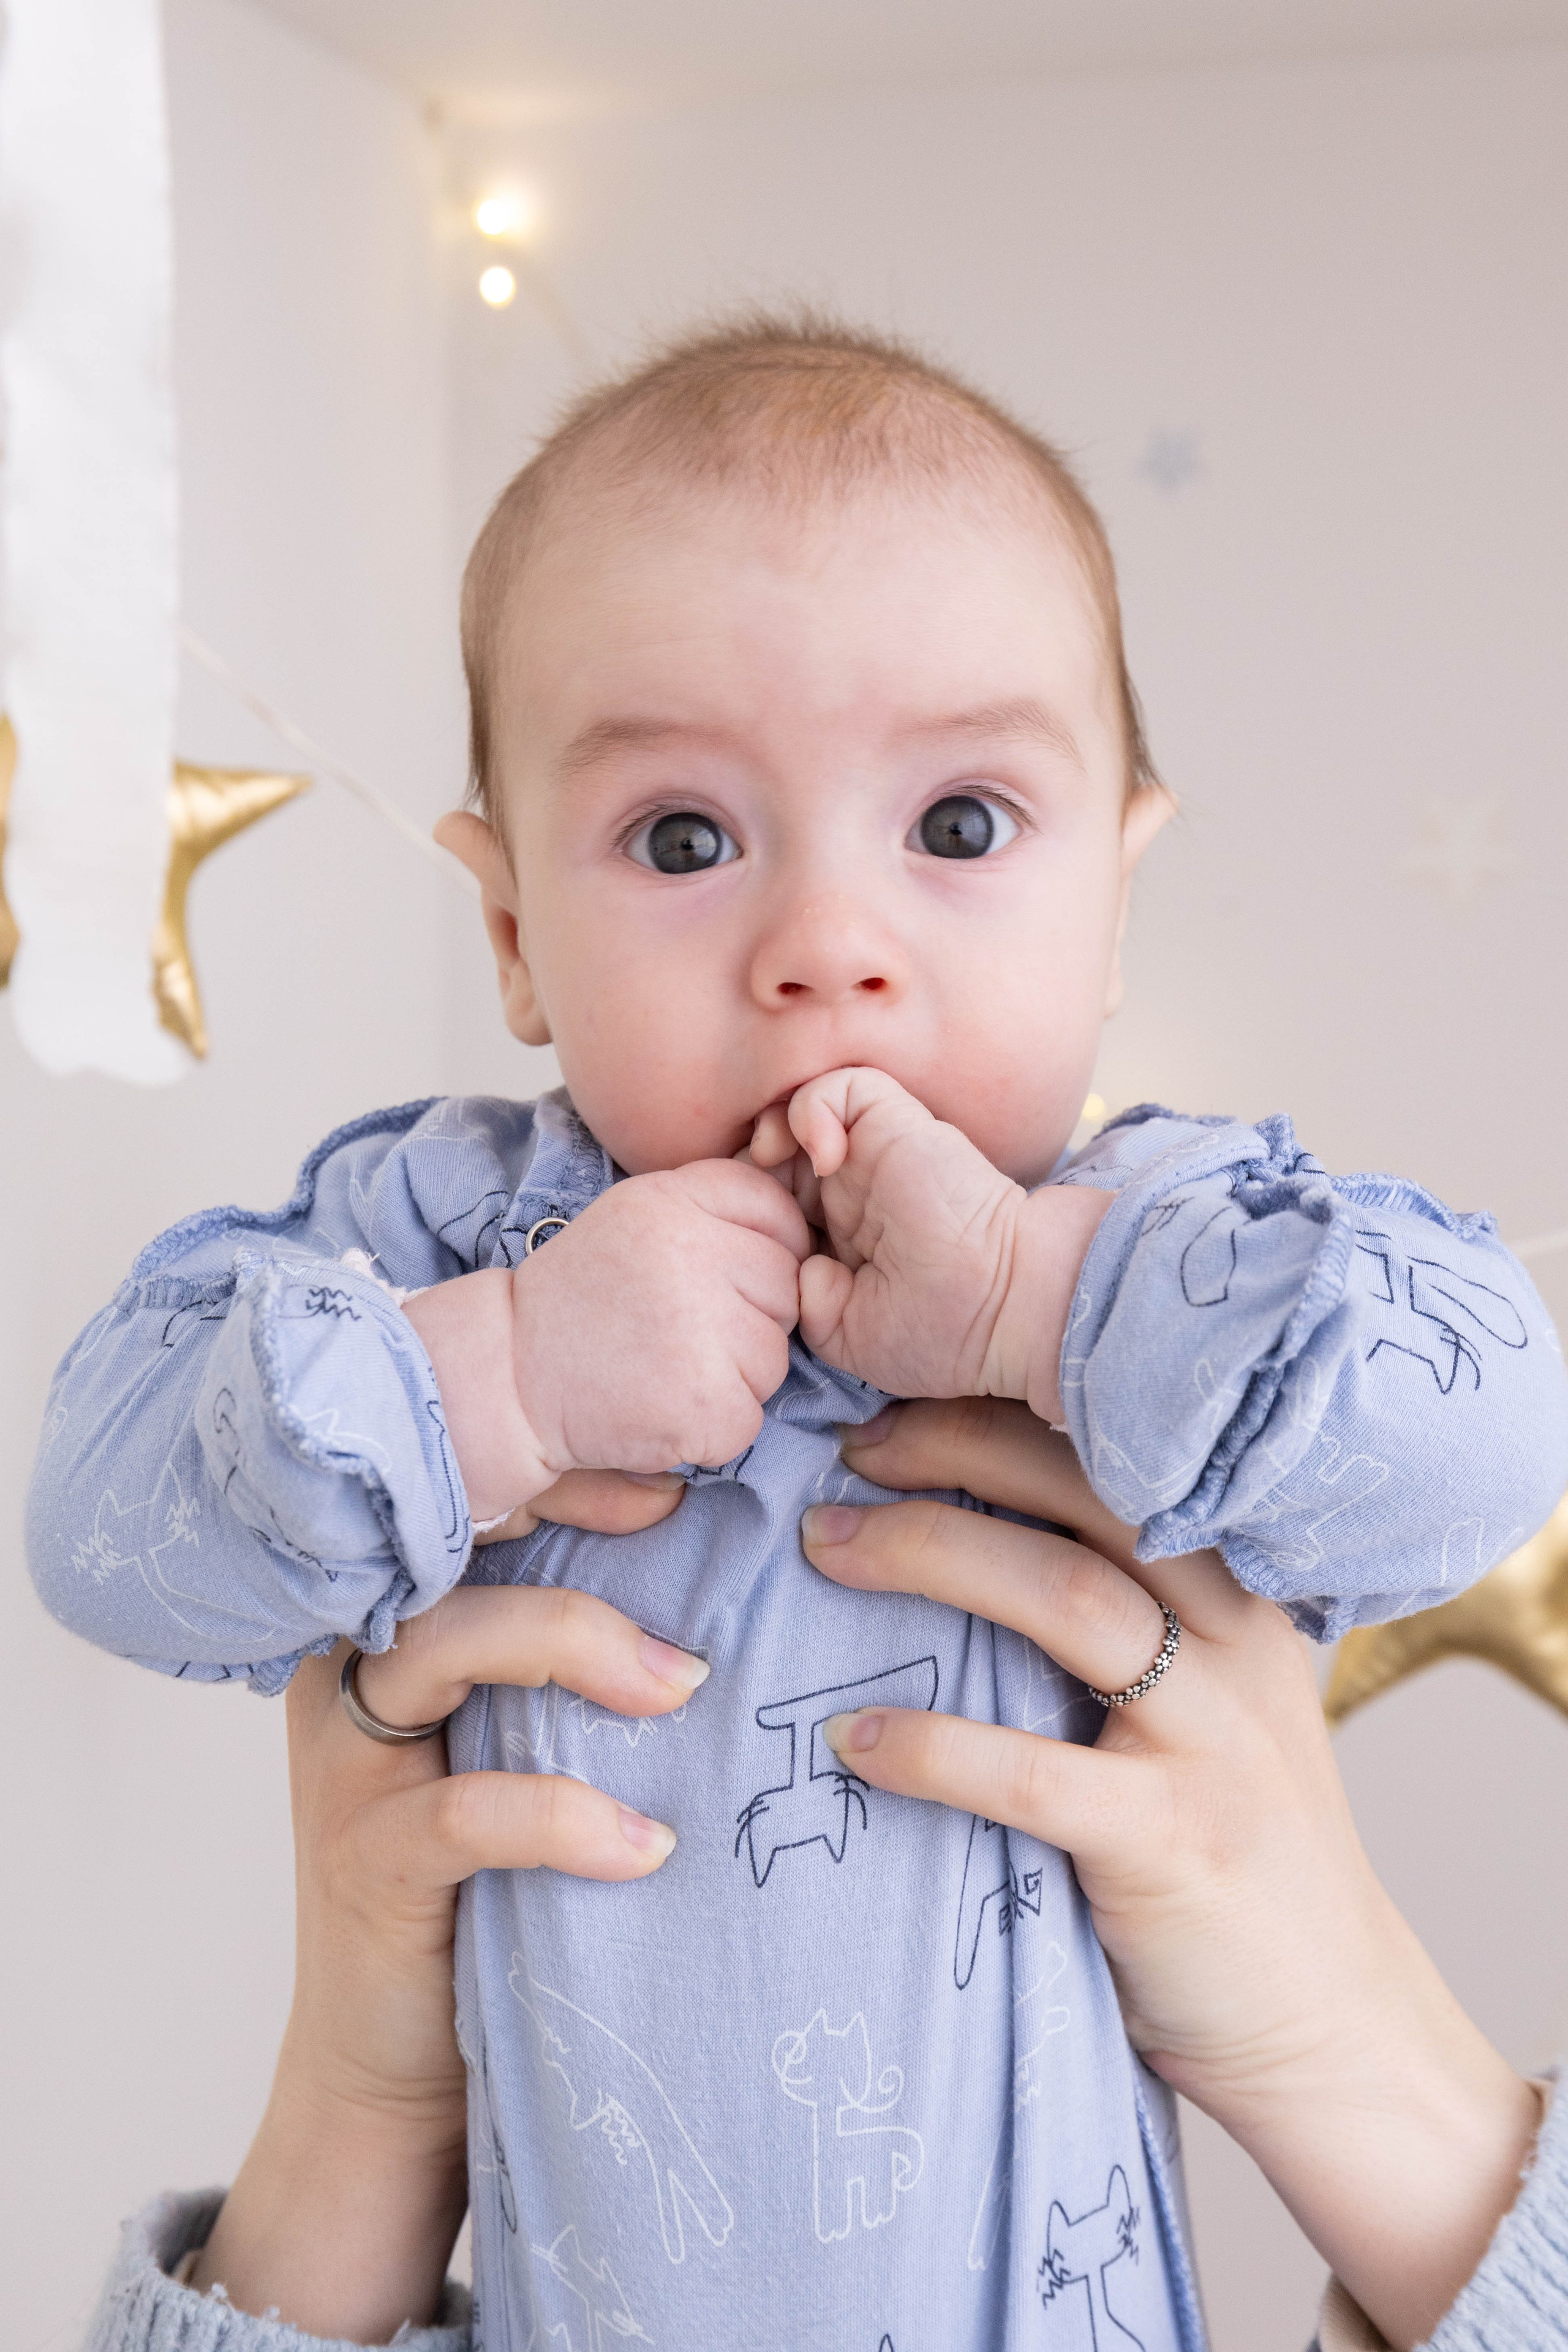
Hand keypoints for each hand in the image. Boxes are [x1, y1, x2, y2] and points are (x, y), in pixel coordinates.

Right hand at [189, 1476, 701, 2341]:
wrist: (403, 2059)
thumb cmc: (495, 1872)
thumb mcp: (536, 1738)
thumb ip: (584, 1657)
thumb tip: (744, 1572)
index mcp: (396, 1612)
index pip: (468, 1501)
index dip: (565, 1475)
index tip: (678, 1486)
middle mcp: (351, 1663)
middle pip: (449, 1546)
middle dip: (572, 1529)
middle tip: (683, 1547)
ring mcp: (345, 1760)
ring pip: (442, 1645)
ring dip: (573, 1648)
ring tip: (680, 1690)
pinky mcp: (362, 1858)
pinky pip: (461, 1811)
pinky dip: (562, 1816)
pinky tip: (645, 1843)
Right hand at [404, 1161, 810, 1519]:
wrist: (509, 1376)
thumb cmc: (581, 1298)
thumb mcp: (638, 1217)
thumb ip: (710, 1207)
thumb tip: (800, 1227)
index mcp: (674, 1202)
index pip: (776, 1213)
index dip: (767, 1250)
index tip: (727, 1278)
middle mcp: (691, 1256)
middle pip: (786, 1288)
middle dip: (750, 1318)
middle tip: (681, 1333)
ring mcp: (700, 1333)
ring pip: (773, 1358)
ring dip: (734, 1375)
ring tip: (666, 1368)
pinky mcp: (704, 1404)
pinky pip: (749, 1417)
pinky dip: (714, 1426)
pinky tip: (663, 1407)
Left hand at [750, 1066, 1106, 1420]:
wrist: (1006, 1306)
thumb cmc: (946, 1332)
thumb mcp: (849, 1336)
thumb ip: (807, 1301)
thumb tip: (797, 1263)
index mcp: (845, 1237)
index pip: (774, 1200)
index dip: (748, 1206)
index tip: (743, 1234)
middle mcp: (855, 1190)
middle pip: (777, 1152)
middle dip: (748, 1166)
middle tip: (745, 1194)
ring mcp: (875, 1154)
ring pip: (801, 1108)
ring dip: (773, 1129)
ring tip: (772, 1162)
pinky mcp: (896, 1124)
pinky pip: (839, 1086)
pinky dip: (812, 1108)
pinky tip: (822, 1154)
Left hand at [804, 1399, 1538, 2351]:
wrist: (1329, 2027)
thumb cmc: (1227, 1851)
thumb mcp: (1197, 1710)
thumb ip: (1119, 1630)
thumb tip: (947, 1540)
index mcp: (1239, 1592)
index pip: (1123, 1458)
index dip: (1002, 1415)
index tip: (894, 1405)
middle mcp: (1237, 1643)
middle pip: (1092, 1495)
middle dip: (956, 1453)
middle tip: (845, 1455)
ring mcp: (1213, 1741)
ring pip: (1066, 1598)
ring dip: (929, 1556)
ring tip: (825, 1548)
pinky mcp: (1175, 1842)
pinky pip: (1037, 1774)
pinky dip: (935, 1747)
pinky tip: (854, 1740)